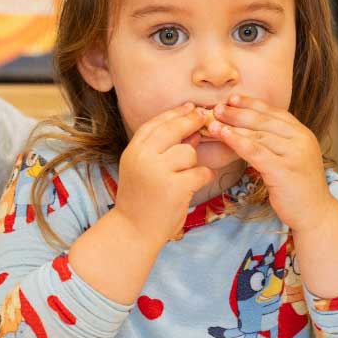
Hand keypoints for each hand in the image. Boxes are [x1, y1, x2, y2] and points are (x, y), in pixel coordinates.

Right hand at [114, 103, 215, 245]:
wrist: (133, 231)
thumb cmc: (140, 200)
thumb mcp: (141, 169)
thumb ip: (160, 149)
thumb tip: (190, 130)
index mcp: (133, 151)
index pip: (155, 124)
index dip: (174, 114)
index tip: (189, 107)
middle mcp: (143, 158)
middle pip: (173, 130)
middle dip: (191, 121)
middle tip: (203, 117)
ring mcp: (159, 172)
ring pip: (188, 152)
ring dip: (192, 162)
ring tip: (184, 175)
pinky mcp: (175, 187)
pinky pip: (200, 172)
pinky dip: (202, 177)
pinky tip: (195, 184)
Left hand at [209, 94, 335, 231]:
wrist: (316, 213)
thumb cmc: (298, 187)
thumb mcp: (290, 157)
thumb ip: (277, 142)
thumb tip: (248, 129)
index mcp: (302, 133)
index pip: (274, 112)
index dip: (252, 104)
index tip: (232, 99)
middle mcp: (300, 139)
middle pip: (263, 120)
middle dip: (237, 113)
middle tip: (216, 108)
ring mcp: (294, 153)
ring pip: (258, 134)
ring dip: (232, 127)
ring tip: (213, 123)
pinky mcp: (284, 169)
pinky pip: (256, 151)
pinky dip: (237, 142)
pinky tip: (224, 136)